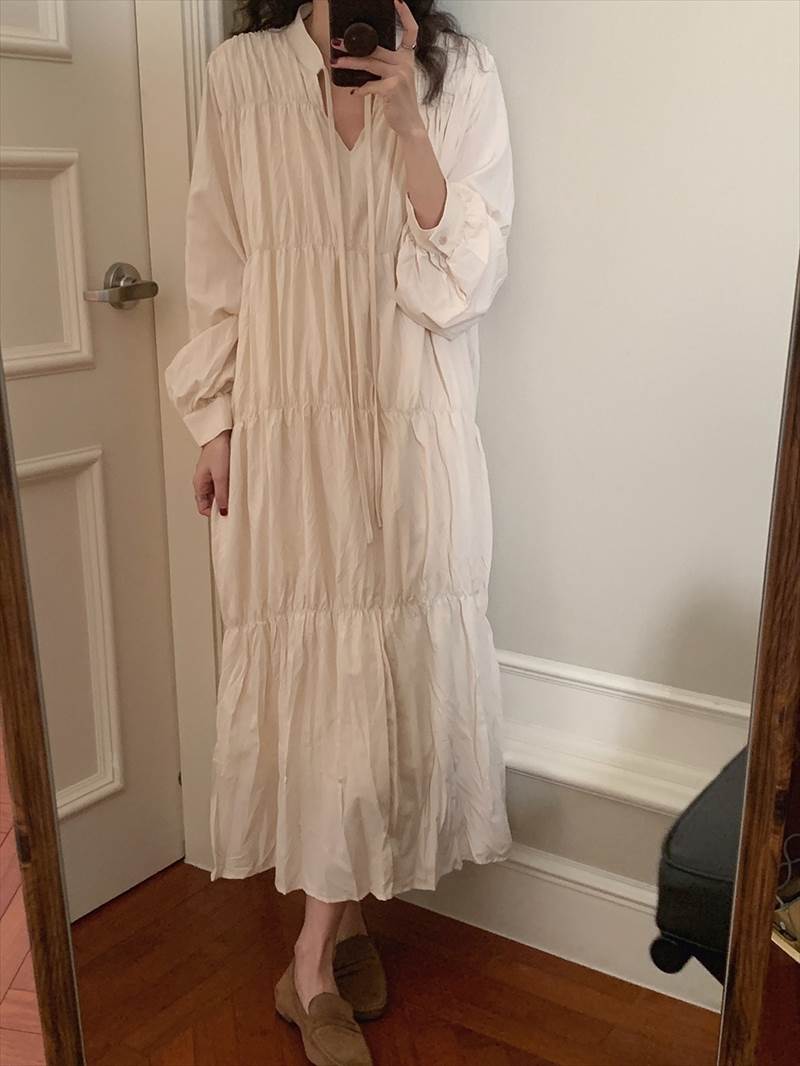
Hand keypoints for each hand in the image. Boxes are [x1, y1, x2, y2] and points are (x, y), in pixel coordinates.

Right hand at [193, 429, 229, 516]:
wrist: (221, 433)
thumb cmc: (217, 450)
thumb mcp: (221, 476)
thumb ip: (222, 495)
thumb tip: (223, 512)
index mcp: (199, 485)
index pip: (203, 508)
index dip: (213, 514)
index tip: (226, 515)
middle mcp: (203, 482)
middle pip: (211, 502)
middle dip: (222, 505)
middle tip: (234, 506)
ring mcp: (211, 477)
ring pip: (218, 494)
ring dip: (226, 496)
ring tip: (236, 495)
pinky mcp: (218, 471)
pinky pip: (222, 485)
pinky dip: (229, 488)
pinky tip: (237, 486)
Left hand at [331, 0, 423, 138]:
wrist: (410, 125)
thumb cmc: (399, 102)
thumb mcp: (396, 80)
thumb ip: (384, 67)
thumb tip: (361, 59)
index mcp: (407, 58)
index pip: (411, 31)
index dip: (405, 15)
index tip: (397, 1)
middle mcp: (405, 63)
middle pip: (376, 48)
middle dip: (354, 45)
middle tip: (337, 43)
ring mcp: (400, 75)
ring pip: (370, 63)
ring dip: (350, 63)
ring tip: (337, 62)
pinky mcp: (392, 88)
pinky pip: (370, 85)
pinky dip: (360, 89)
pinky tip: (355, 92)